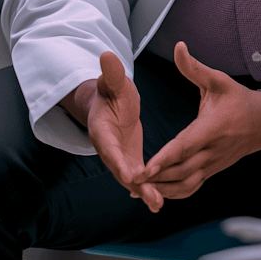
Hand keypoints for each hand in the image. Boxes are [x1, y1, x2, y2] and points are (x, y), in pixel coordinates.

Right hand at [84, 52, 164, 212]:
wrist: (108, 101)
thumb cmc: (111, 89)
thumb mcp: (113, 81)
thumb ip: (111, 73)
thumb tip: (106, 55)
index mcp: (101, 130)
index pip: (109, 149)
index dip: (119, 162)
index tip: (132, 175)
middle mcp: (108, 148)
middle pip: (120, 170)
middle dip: (136, 185)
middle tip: (152, 199)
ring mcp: (118, 156)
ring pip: (131, 178)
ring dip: (144, 191)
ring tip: (158, 205)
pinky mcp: (129, 159)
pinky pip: (139, 177)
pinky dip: (147, 188)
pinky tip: (159, 200)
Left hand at [141, 42, 260, 199]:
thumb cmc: (239, 99)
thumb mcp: (218, 80)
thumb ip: (194, 67)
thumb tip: (178, 47)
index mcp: (211, 128)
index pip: (184, 147)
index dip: (165, 159)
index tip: (147, 168)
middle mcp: (212, 151)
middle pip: (182, 171)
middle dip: (158, 179)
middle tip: (132, 181)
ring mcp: (213, 164)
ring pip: (186, 184)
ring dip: (164, 189)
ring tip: (140, 190)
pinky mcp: (212, 171)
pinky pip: (192, 187)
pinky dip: (174, 193)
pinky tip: (156, 193)